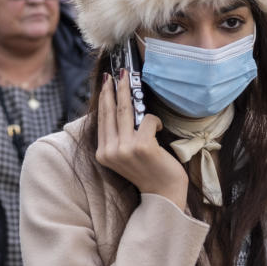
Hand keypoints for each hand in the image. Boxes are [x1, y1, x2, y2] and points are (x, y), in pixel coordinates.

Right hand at [96, 69, 188, 210]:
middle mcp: (110, 151)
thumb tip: (118, 105)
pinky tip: (160, 129)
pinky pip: (148, 120)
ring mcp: (125, 149)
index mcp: (103, 153)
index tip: (107, 82)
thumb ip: (118, 136)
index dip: (105, 97)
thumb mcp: (125, 154)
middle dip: (115, 88)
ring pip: (126, 111)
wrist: (164, 193)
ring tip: (131, 78)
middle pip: (111, 111)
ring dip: (130, 91)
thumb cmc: (148, 171)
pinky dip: (156, 121)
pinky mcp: (142, 146)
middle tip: (118, 72)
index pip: (102, 119)